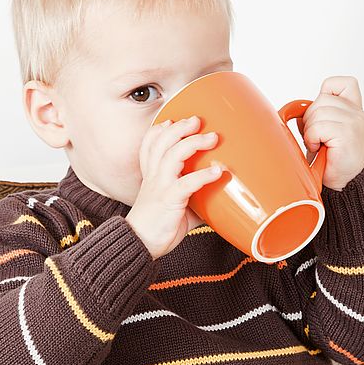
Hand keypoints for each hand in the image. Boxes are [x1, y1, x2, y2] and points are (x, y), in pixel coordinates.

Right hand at [126, 116, 221, 259]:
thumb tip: (222, 200)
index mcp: (152, 175)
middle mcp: (153, 176)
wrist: (141, 245)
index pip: (149, 144)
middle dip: (180, 127)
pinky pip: (185, 183)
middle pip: (161, 141)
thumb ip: (196, 198)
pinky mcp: (169, 201)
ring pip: (172, 155)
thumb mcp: (177, 206)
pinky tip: (217, 172)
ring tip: (213, 138)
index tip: (172, 119)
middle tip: (198, 120)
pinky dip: (202, 176)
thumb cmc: (159, 226)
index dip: (159, 129)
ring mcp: (160, 187)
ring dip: (193, 143)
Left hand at [300, 76, 363, 190]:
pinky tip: (319, 149)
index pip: (345, 83)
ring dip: (310, 131)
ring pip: (318, 112)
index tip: (322, 113)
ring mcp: (355, 122)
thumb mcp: (322, 129)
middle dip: (311, 119)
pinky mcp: (348, 134)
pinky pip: (318, 127)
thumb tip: (294, 110)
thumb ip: (316, 113)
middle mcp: (357, 113)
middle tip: (317, 137)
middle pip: (322, 100)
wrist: (341, 183)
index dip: (328, 92)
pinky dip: (312, 139)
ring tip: (318, 144)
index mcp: (353, 109)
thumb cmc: (329, 158)